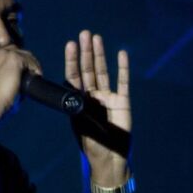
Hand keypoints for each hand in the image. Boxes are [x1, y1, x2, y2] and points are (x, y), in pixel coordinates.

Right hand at [0, 46, 40, 113]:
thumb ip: (0, 68)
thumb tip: (17, 67)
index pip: (8, 51)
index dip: (18, 59)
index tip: (24, 68)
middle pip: (17, 50)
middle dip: (26, 60)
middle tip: (32, 72)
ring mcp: (4, 53)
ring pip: (25, 54)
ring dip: (32, 64)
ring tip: (36, 74)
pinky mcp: (14, 59)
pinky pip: (29, 60)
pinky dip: (35, 67)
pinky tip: (37, 75)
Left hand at [65, 30, 130, 186]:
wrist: (110, 158)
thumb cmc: (92, 144)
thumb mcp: (81, 124)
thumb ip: (78, 107)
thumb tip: (72, 93)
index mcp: (77, 101)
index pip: (73, 76)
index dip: (72, 61)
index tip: (70, 45)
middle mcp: (92, 96)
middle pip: (88, 69)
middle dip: (85, 52)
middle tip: (84, 34)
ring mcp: (107, 97)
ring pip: (102, 72)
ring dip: (99, 55)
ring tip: (96, 38)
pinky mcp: (122, 101)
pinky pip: (122, 82)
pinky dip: (122, 68)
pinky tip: (121, 53)